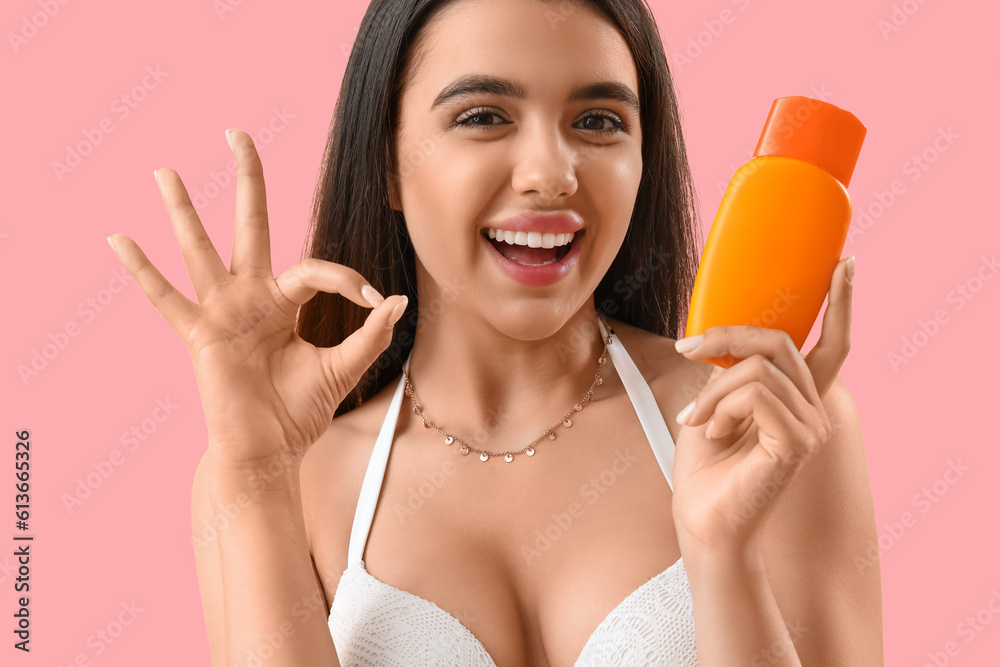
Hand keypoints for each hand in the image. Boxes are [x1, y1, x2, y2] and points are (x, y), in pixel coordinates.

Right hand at [108, 129, 407, 468]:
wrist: (268, 450)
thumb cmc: (299, 411)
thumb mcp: (343, 368)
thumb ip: (369, 334)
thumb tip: (395, 298)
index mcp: (284, 302)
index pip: (315, 268)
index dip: (348, 279)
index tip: (375, 300)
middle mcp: (250, 297)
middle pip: (250, 225)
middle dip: (247, 179)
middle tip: (236, 132)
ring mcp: (221, 312)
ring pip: (201, 250)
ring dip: (184, 210)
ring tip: (166, 170)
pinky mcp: (200, 334)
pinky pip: (166, 299)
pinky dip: (142, 271)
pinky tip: (118, 238)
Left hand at [670, 255, 854, 559]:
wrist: (702, 521)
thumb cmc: (705, 470)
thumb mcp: (713, 404)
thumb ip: (729, 370)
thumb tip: (718, 337)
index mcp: (798, 398)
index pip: (832, 345)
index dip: (841, 303)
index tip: (845, 263)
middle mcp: (814, 409)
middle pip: (779, 342)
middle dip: (726, 337)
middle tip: (688, 348)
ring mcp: (811, 426)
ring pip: (757, 368)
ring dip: (713, 389)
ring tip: (696, 420)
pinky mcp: (797, 442)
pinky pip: (754, 394)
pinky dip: (719, 407)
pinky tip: (708, 431)